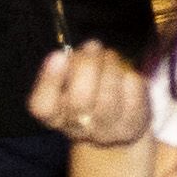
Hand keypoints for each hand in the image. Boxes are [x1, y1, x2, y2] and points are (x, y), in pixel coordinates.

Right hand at [28, 46, 154, 148]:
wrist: (119, 126)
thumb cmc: (88, 94)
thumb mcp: (72, 80)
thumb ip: (69, 66)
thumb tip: (72, 54)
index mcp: (55, 117)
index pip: (43, 106)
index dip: (49, 80)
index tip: (58, 54)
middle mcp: (79, 129)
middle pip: (79, 101)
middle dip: (87, 65)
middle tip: (93, 45)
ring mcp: (108, 131)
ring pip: (108, 98)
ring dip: (109, 66)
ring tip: (109, 55)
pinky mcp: (134, 123)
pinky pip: (131, 92)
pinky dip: (128, 75)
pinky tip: (125, 74)